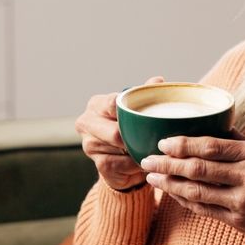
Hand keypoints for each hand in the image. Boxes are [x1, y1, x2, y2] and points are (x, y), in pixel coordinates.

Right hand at [74, 76, 164, 190]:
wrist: (121, 161)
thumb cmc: (129, 128)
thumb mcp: (136, 109)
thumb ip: (145, 94)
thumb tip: (158, 80)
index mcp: (96, 104)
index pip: (112, 103)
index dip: (130, 111)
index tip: (147, 116)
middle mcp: (87, 123)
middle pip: (114, 131)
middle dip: (135, 136)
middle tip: (154, 137)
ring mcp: (89, 145)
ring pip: (120, 148)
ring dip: (138, 150)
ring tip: (151, 148)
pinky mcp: (99, 165)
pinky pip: (123, 164)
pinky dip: (136, 163)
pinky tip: (143, 159)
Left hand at [140, 131, 244, 244]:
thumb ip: (240, 141)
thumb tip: (212, 125)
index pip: (211, 145)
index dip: (183, 143)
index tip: (164, 140)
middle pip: (199, 168)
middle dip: (168, 163)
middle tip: (148, 158)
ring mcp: (243, 200)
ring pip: (196, 190)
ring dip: (170, 183)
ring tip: (153, 176)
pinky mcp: (238, 220)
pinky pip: (204, 209)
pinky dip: (184, 199)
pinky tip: (172, 192)